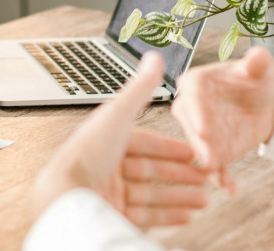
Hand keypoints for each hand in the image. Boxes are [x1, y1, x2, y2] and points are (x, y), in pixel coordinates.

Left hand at [32, 53, 209, 228]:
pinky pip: (146, 216)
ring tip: (205, 200)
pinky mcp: (112, 216)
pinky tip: (188, 216)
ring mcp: (109, 194)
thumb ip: (140, 89)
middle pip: (150, 170)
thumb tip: (154, 57)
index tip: (194, 153)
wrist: (67, 197)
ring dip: (181, 196)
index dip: (170, 148)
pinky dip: (169, 216)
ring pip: (152, 195)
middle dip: (181, 175)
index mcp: (105, 141)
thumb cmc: (88, 154)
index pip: (143, 143)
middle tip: (206, 177)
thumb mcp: (118, 115)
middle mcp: (106, 167)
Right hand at [170, 46, 273, 193]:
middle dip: (199, 143)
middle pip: (191, 125)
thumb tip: (257, 56)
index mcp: (196, 82)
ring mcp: (199, 131)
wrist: (265, 103)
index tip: (203, 129)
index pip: (191, 95)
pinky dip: (221, 176)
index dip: (197, 113)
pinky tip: (230, 187)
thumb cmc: (257, 80)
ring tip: (218, 175)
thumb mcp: (261, 68)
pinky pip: (214, 164)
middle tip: (208, 158)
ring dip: (207, 162)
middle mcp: (191, 107)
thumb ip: (258, 62)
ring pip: (199, 148)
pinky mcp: (212, 150)